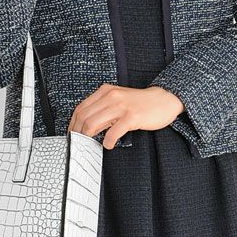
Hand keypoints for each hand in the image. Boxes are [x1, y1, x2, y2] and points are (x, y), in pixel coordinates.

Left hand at [69, 84, 184, 148]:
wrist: (164, 99)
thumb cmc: (140, 103)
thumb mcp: (117, 100)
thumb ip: (102, 109)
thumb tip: (85, 126)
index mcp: (105, 91)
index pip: (80, 108)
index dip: (73, 124)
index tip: (72, 134)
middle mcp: (111, 96)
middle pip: (84, 117)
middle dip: (78, 133)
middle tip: (79, 143)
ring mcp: (121, 106)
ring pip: (93, 124)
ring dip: (88, 138)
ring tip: (90, 145)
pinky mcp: (132, 116)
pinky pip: (113, 132)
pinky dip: (108, 141)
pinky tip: (109, 145)